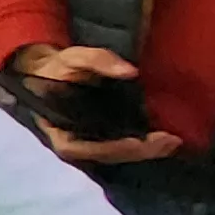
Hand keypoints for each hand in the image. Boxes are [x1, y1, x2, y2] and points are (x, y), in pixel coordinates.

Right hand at [10, 44, 186, 165]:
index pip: (99, 149)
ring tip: (173, 141)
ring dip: (146, 151)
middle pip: (114, 156)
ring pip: (119, 155)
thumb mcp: (72, 58)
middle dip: (144, 151)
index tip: (154, 138)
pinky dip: (140, 145)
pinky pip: (119, 148)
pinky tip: (160, 138)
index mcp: (64, 135)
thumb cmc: (56, 69)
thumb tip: (130, 71)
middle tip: (172, 141)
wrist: (41, 72)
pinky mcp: (96, 140)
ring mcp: (86, 145)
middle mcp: (75, 146)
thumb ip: (97, 60)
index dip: (127, 147)